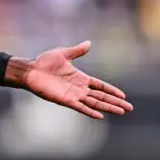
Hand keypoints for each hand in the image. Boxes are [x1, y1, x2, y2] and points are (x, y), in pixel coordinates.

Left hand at [10, 41, 133, 119]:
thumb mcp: (63, 54)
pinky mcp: (65, 100)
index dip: (111, 90)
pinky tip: (100, 116)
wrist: (30, 70)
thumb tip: (89, 43)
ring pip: (94, 103)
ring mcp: (73, 95)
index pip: (100, 85)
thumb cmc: (44, 62)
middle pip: (101, 96)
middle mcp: (79, 88)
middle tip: (129, 108)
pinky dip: (90, 111)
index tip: (123, 95)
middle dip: (115, 102)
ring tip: (121, 111)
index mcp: (80, 77)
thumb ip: (77, 51)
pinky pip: (80, 107)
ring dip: (108, 107)